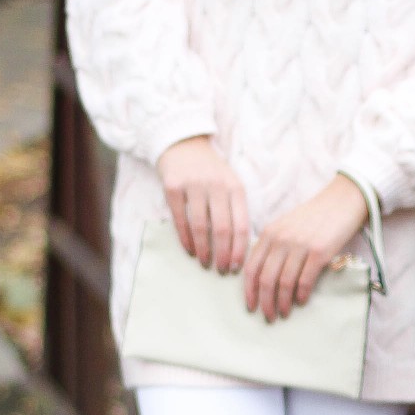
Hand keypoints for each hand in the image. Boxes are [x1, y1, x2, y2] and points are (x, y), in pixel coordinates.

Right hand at [156, 136, 248, 273]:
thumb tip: (240, 247)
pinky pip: (180, 218)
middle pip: (222, 228)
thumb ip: (235, 209)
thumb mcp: (230, 184)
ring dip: (204, 249)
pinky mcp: (173, 187)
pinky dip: (185, 238)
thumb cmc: (211, 171)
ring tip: (205, 263)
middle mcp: (216, 186)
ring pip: (201, 225)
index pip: (241, 224)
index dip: (240, 249)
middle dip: (223, 253)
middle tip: (222, 270)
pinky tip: (189, 250)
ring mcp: (194, 185)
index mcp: (235, 187)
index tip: (238, 267)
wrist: (183, 143)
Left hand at [243, 175, 369, 321]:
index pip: (251, 267)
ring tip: (284, 313)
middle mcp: (280, 239)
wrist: (342, 201)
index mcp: (269, 234)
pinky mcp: (318, 252)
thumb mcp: (285, 226)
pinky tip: (301, 302)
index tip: (250, 306)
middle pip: (265, 278)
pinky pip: (304, 280)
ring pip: (283, 282)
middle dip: (264, 302)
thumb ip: (273, 246)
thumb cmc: (314, 217)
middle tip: (268, 316)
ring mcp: (299, 245)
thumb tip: (264, 277)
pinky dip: (301, 294)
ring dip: (282, 302)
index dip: (249, 290)